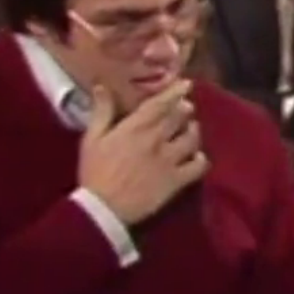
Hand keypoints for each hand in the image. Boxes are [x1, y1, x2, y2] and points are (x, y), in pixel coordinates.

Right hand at [78, 79, 209, 224]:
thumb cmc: (95, 173)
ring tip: (190, 130)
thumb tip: (102, 86)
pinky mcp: (177, 180)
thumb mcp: (92, 139)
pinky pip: (199, 166)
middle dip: (185, 109)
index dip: (176, 91)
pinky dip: (201, 159)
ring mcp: (169, 160)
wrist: (102, 209)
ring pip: (193, 138)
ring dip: (194, 131)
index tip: (186, 84)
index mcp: (136, 127)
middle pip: (180, 117)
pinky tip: (197, 158)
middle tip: (185, 109)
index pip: (161, 103)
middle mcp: (156, 139)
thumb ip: (101, 112)